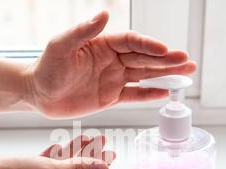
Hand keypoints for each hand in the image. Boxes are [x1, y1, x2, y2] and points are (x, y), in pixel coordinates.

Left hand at [25, 11, 195, 118]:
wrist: (38, 94)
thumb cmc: (46, 67)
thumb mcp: (61, 46)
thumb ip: (82, 31)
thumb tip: (104, 13)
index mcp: (103, 44)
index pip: (132, 42)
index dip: (149, 46)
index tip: (165, 51)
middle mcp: (112, 60)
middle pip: (144, 58)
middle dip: (167, 59)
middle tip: (187, 60)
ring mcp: (113, 78)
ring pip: (144, 75)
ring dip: (165, 74)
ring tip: (187, 72)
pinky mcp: (111, 97)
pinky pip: (134, 95)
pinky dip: (149, 94)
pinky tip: (165, 92)